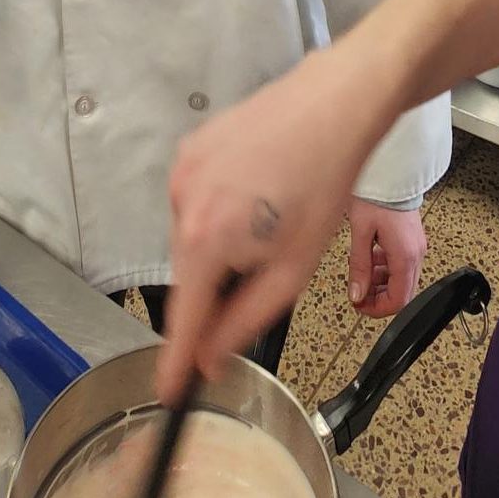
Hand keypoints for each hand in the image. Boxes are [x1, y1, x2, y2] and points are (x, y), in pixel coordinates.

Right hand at [160, 47, 376, 402]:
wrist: (333, 104)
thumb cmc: (323, 184)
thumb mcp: (293, 268)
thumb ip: (244, 320)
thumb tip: (210, 357)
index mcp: (204, 238)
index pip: (182, 316)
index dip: (175, 358)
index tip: (166, 392)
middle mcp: (179, 202)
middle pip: (189, 272)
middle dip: (219, 283)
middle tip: (268, 262)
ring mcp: (181, 169)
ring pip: (192, 234)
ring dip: (220, 242)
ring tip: (271, 214)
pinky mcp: (190, 147)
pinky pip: (196, 197)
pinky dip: (219, 207)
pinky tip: (257, 191)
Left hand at [347, 198, 425, 316]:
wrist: (390, 170)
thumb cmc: (377, 194)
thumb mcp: (360, 232)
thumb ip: (359, 267)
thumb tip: (357, 294)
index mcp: (405, 255)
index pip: (399, 300)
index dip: (378, 309)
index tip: (360, 306)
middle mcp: (416, 253)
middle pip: (402, 292)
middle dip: (378, 298)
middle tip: (357, 294)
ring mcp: (416, 245)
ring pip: (402, 279)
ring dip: (381, 283)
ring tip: (360, 275)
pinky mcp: (411, 238)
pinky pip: (401, 263)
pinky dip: (385, 268)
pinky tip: (370, 259)